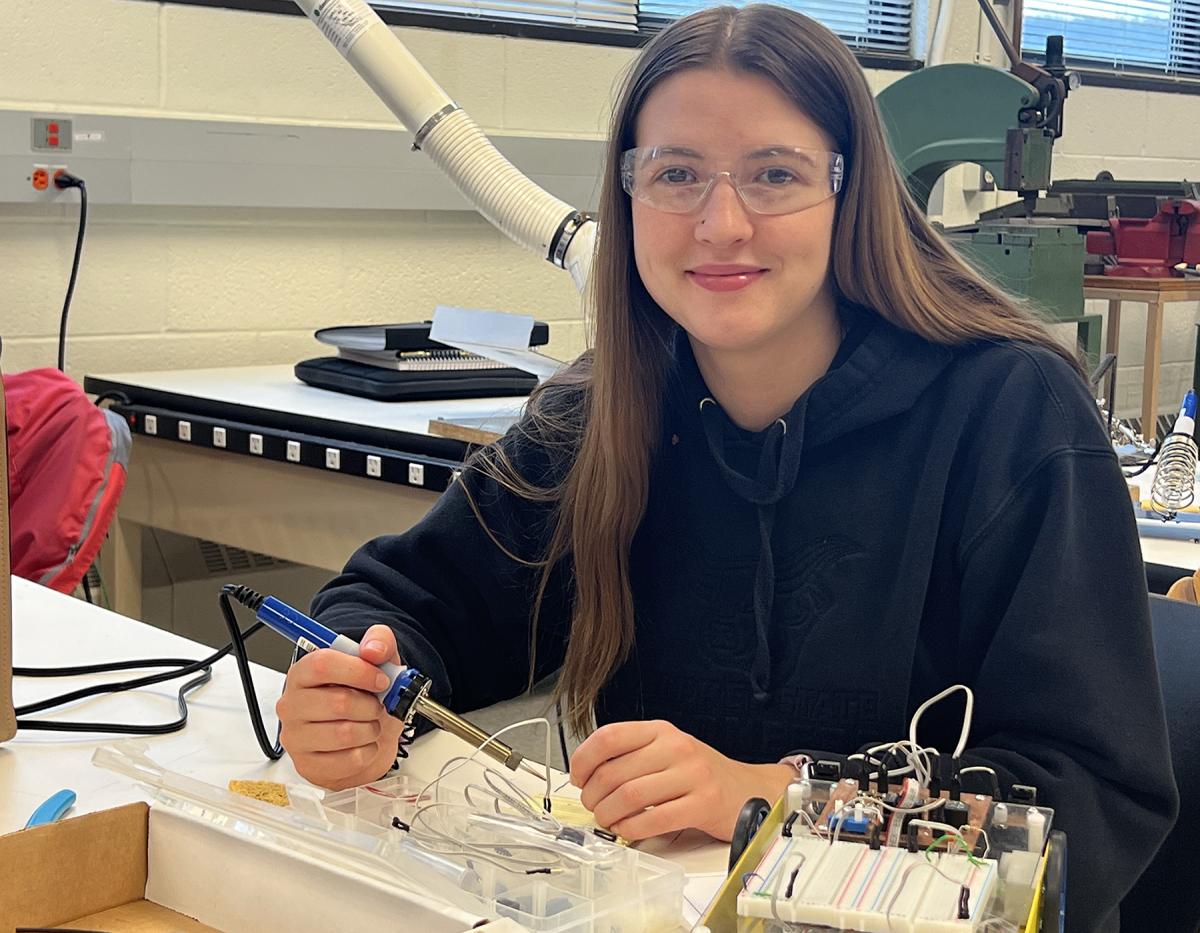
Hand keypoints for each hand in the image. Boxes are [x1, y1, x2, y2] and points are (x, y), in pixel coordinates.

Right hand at [276, 623, 406, 790]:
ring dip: (370, 729)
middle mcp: (292, 704)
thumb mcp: (378, 663)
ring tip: (370, 724)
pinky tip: (364, 744)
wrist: (365, 736)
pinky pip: (349, 759)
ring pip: (344, 734)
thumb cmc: (365, 697)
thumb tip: (373, 649)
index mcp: (303, 673)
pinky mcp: (307, 765)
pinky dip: (368, 751)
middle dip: (370, 705)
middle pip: (337, 702)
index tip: (381, 679)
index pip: (322, 665)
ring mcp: (296, 737)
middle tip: (377, 705)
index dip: (359, 671)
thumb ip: (379, 643)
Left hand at [569, 720, 793, 841]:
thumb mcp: (667, 751)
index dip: (584, 759)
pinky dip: (631, 829)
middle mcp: (676, 747)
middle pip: (614, 771)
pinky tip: (627, 830)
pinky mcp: (702, 804)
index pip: (609, 736)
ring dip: (608, 814)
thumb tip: (586, 773)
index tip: (577, 777)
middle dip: (593, 795)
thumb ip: (633, 756)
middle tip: (592, 805)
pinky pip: (654, 819)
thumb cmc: (701, 773)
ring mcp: (691, 775)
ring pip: (630, 796)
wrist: (749, 789)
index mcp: (661, 731)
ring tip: (607, 820)